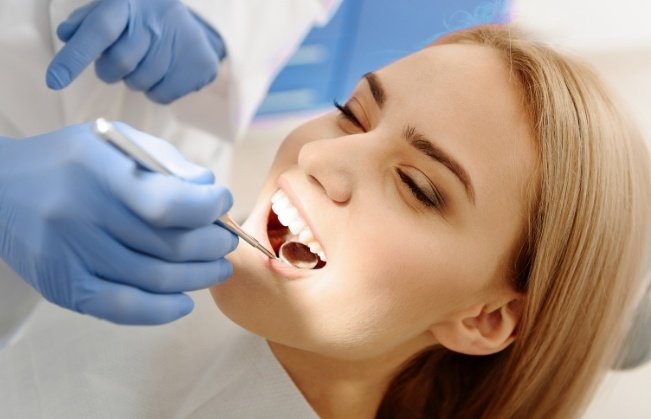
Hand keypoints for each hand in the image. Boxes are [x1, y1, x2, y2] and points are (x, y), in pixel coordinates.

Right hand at [0, 123, 236, 323]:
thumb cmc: (70, 162)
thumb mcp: (115, 141)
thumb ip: (165, 161)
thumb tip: (209, 191)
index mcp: (97, 170)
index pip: (166, 202)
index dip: (207, 208)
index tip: (222, 202)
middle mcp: (81, 214)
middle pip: (169, 245)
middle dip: (213, 245)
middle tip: (226, 241)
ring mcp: (70, 255)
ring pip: (155, 279)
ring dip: (199, 277)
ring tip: (217, 267)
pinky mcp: (63, 286)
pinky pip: (122, 308)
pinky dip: (161, 311)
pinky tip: (185, 303)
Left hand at [46, 0, 225, 103]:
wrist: (190, 23)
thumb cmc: (140, 17)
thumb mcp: (112, 10)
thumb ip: (86, 22)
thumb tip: (66, 35)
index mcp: (130, 3)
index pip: (99, 31)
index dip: (75, 57)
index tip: (54, 81)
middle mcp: (157, 21)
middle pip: (118, 65)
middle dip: (110, 71)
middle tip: (119, 62)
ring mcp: (183, 42)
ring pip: (139, 84)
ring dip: (136, 80)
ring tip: (147, 62)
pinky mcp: (200, 66)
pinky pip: (161, 96)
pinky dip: (157, 90)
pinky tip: (165, 72)